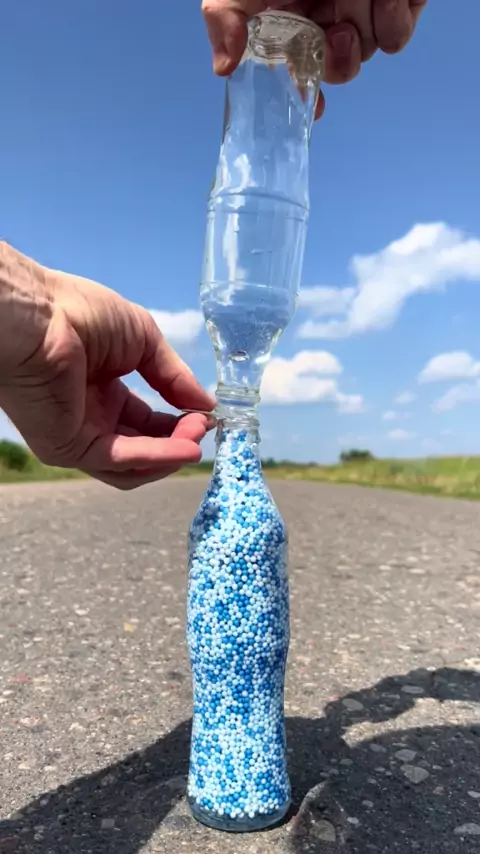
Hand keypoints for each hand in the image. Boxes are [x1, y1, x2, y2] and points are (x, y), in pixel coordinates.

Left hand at [0, 242, 214, 488]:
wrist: (39, 314)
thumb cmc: (80, 313)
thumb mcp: (143, 340)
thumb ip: (174, 376)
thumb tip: (206, 404)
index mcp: (102, 391)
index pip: (146, 421)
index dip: (178, 422)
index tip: (205, 416)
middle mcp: (89, 418)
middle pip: (143, 448)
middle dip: (178, 440)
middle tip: (203, 427)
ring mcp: (77, 436)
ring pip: (132, 466)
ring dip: (170, 455)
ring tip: (196, 440)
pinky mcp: (68, 447)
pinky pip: (119, 460)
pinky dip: (155, 457)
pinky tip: (184, 448)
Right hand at [202, 0, 426, 117]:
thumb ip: (224, 17)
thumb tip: (223, 68)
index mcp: (292, 19)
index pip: (301, 71)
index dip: (306, 94)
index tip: (314, 107)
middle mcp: (328, 18)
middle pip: (338, 69)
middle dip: (338, 58)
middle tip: (337, 30)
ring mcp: (367, 12)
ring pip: (368, 53)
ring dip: (363, 24)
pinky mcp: (401, 5)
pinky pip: (397, 37)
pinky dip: (392, 19)